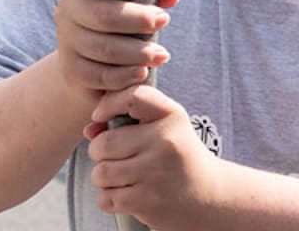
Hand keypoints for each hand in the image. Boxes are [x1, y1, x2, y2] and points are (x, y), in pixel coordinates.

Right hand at [55, 0, 177, 100]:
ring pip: (104, 48)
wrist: (89, 58)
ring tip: (161, 54)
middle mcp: (67, 10)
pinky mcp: (73, 71)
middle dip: (138, 19)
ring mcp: (67, 42)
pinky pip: (100, 75)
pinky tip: (143, 72)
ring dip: (137, 52)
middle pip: (102, 15)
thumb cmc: (120, 16)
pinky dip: (124, 75)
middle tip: (163, 20)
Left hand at [87, 84, 223, 224]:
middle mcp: (166, 141)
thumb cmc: (178, 156)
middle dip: (99, 151)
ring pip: (101, 173)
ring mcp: (157, 173)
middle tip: (112, 156)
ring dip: (103, 177)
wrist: (209, 195)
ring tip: (120, 176)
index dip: (108, 104)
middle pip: (105, 143)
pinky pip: (106, 198)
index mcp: (171, 116)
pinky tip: (126, 194)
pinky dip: (109, 198)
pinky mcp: (148, 201)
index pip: (132, 97)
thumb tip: (89, 130)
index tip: (100, 116)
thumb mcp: (165, 127)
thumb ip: (128, 118)